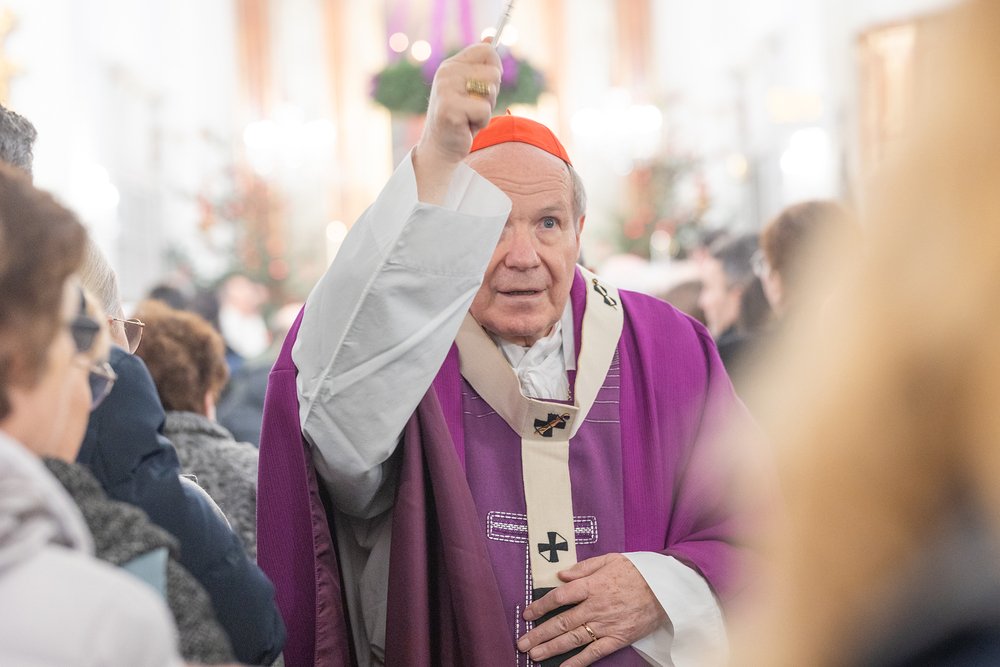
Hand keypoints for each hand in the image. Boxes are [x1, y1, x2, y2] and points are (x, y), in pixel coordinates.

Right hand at [413, 41, 501, 203]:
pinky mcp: (449, 109)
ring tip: (469, 116)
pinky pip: (484, 111)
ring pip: (490, 91)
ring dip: (486, 109)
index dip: (495, 68)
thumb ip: (480, 65)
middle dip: (491, 94)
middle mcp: (446, 73)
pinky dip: (481, 122)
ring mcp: (446, 90)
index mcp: (452, 65)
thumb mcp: (471, 88)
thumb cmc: (460, 119)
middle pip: (494, 72)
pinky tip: (466, 126)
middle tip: (474, 107)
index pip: (487, 51)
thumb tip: (492, 37)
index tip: (487, 85)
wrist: (440, 148)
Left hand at [516, 553, 666, 666]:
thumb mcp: (609, 559)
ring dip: (551, 648)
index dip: (540, 606)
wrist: (666, 589)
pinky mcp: (617, 639)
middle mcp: (595, 607)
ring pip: (573, 638)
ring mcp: (606, 625)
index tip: (527, 614)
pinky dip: (578, 662)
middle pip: (561, 622)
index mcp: (591, 585)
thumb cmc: (637, 571)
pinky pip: (594, 652)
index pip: (559, 597)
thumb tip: (560, 575)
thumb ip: (583, 568)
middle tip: (521, 642)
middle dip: (539, 633)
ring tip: (534, 655)